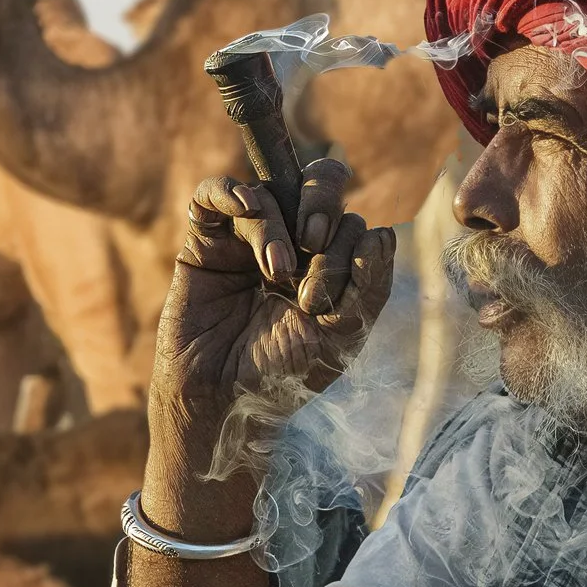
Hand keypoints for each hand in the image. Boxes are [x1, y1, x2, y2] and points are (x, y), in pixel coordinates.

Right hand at [142, 158, 394, 539]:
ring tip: (274, 273)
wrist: (225, 400)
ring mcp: (245, 239)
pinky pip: (214, 193)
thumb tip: (382, 233)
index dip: (344, 239)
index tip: (322, 295)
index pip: (347, 219)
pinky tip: (243, 205)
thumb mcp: (342, 335)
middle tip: (312, 242)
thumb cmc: (285, 373)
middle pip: (316, 185)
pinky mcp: (203, 242)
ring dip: (277, 226)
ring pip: (271, 192)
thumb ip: (368, 286)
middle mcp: (290, 243)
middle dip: (320, 205)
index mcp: (327, 263)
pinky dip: (230, 191)